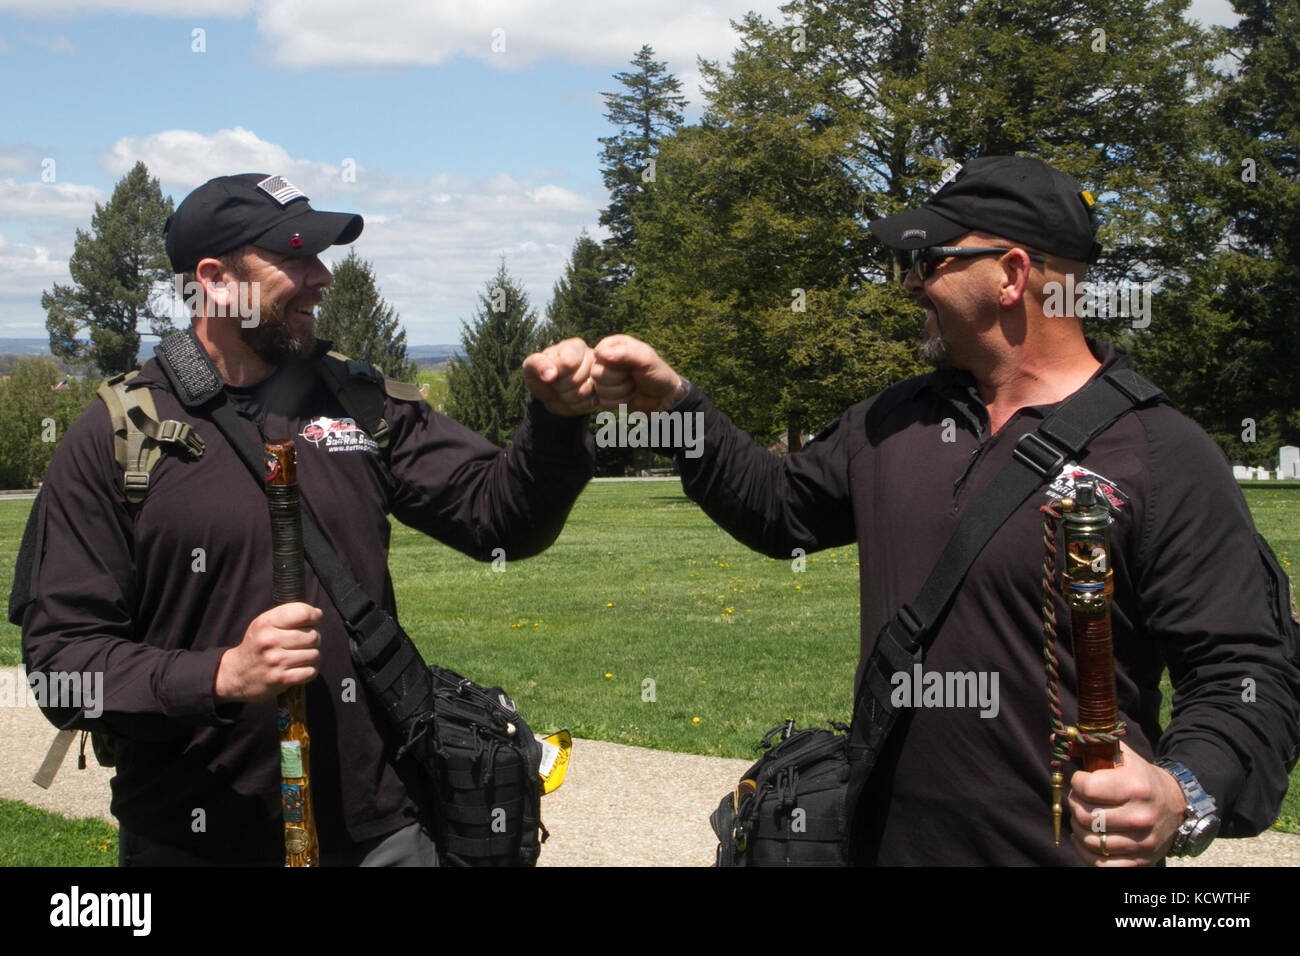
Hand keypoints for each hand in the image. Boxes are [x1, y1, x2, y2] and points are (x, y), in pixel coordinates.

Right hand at [214, 603, 322, 703]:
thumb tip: (318, 614)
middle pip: (312, 636)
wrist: (236, 674)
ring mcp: (275, 661)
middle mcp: (269, 641)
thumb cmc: (257, 646)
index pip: (302, 613)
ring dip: (311, 656)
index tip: (313, 620)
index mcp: (265, 623)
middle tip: (303, 643)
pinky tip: (299, 668)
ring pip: (314, 655)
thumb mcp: (264, 624)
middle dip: (313, 639)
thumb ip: (289, 615)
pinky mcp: (280, 679)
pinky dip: (309, 671)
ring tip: (300, 656)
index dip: (313, 616)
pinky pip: (310, 672)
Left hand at [521, 338, 597, 415]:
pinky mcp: (601, 394)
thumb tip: (550, 375)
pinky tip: (570, 400)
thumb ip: (538, 364)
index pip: (567, 363)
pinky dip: (575, 407)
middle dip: (559, 387)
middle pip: (576, 380)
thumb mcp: (532, 365)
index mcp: (576, 346)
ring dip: (566, 398)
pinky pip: (589, 404)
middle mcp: (592, 359)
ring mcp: (600, 377)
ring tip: (561, 392)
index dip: (556, 374)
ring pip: (583, 393)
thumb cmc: (541, 373)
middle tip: (555, 384)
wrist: (550, 390)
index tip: (550, 373)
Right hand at [591, 334, 685, 413]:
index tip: (629, 365)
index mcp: (614, 345)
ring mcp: (604, 378)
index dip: (613, 362)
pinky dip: (619, 402)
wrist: (664, 397)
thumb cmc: (658, 374)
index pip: (599, 353)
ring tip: (633, 387)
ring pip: (599, 389)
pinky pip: (602, 402)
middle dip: (619, 379)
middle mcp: (606, 360)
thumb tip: (600, 353)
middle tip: (633, 377)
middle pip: (597, 373)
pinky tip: (629, 397)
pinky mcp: (605, 395)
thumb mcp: (646, 359)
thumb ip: (625, 353)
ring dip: (621, 392)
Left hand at [1066, 741, 1187, 865]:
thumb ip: (1089, 746)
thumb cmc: (1141, 778)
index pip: (1087, 788)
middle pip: (1085, 816)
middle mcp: (1140, 817)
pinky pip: (1100, 865)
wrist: (1176, 804)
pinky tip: (1088, 839)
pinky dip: (1086, 852)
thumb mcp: (1121, 756)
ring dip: (1079, 828)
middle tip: (1081, 800)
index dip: (1077, 782)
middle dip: (1075, 805)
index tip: (1082, 780)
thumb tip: (1057, 738)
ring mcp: (1141, 842)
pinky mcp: (1140, 861)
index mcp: (1135, 787)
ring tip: (1086, 818)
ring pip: (1089, 841)